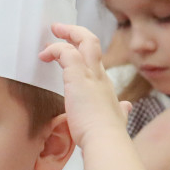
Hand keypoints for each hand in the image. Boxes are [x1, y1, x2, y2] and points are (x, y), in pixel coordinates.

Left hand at [40, 23, 129, 148]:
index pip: (96, 60)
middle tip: (58, 29)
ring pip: (83, 41)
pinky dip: (55, 50)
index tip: (70, 49)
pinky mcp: (78, 77)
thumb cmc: (106, 134)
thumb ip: (120, 111)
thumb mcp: (116, 119)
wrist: (106, 140)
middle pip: (92, 42)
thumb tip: (126, 107)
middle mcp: (100, 76)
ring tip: (48, 39)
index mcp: (105, 85)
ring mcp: (91, 74)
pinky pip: (66, 52)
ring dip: (64, 35)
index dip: (83, 51)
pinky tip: (44, 56)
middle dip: (75, 32)